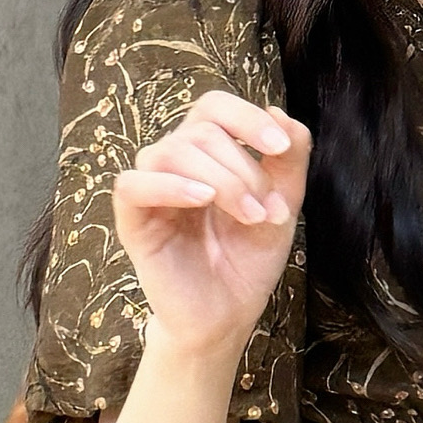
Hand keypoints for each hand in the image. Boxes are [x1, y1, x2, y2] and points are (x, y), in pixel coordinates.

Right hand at [111, 89, 309, 362]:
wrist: (227, 316)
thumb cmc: (247, 260)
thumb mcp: (283, 202)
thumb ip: (289, 157)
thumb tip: (280, 113)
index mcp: (206, 153)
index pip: (214, 107)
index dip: (246, 117)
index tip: (279, 148)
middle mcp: (175, 163)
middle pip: (201, 132)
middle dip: (245, 170)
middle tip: (268, 212)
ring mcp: (151, 190)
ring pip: (172, 152)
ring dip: (222, 181)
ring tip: (250, 216)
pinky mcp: (133, 221)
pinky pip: (133, 185)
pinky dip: (169, 185)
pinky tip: (201, 199)